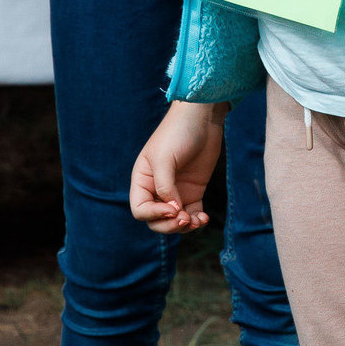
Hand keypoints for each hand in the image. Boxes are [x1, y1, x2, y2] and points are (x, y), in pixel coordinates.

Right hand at [131, 100, 224, 232]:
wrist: (201, 119)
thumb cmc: (177, 133)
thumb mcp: (165, 158)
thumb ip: (165, 186)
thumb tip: (172, 210)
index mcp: (142, 180)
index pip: (141, 210)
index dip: (155, 215)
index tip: (173, 208)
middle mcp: (156, 189)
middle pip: (156, 220)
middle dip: (169, 225)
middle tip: (185, 219)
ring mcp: (175, 192)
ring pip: (174, 221)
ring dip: (184, 226)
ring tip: (197, 220)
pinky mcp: (193, 191)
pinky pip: (191, 214)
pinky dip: (196, 221)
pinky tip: (204, 218)